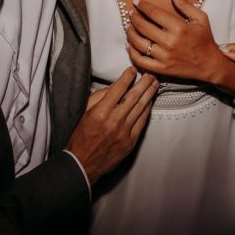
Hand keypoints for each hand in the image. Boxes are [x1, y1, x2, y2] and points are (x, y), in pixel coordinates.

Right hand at [65, 67, 157, 182]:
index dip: (127, 77)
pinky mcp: (130, 142)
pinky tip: (150, 102)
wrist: (82, 164)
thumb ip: (98, 98)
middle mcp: (114, 121)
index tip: (132, 70)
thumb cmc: (80, 138)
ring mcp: (124, 132)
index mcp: (100, 112)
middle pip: (133, 96)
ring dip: (149, 94)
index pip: (118, 89)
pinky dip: (147, 110)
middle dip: (144, 82)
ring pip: (140, 108)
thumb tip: (113, 87)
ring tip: (154, 84)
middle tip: (150, 74)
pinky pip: (142, 122)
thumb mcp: (83, 113)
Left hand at [126, 0, 225, 82]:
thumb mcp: (200, 18)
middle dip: (134, 18)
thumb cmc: (205, 40)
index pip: (154, 13)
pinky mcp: (161, 68)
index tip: (136, 2)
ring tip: (129, 27)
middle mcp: (170, 42)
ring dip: (130, 33)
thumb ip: (185, 4)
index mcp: (179, 28)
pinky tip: (130, 45)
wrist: (209, 65)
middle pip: (143, 27)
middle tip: (131, 14)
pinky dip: (132, 52)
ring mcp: (164, 56)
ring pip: (138, 43)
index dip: (142, 6)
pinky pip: (140, 60)